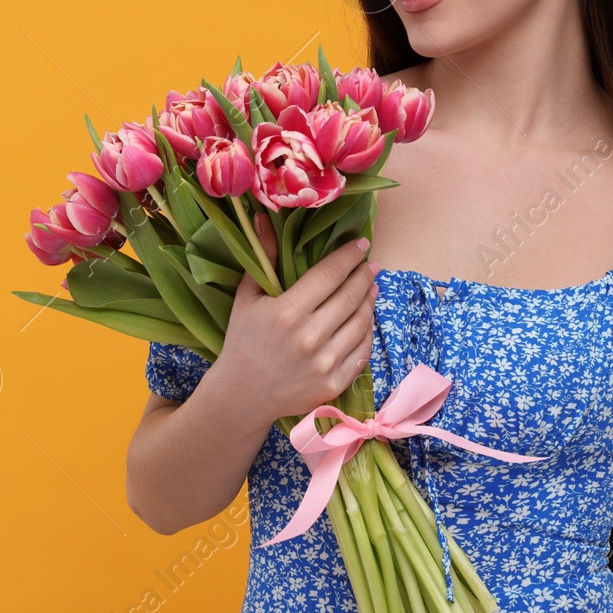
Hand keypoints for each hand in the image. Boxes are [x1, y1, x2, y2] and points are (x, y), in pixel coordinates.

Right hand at [208, 215, 379, 426]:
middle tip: (370, 264)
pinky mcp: (334, 384)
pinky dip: (367, 332)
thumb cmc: (243, 340)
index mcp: (287, 312)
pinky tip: (365, 320)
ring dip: (369, 301)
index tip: (361, 244)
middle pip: (350, 296)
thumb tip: (263, 218)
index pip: (329, 274)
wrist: (242, 394)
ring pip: (360, 323)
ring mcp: (324, 363)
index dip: (348, 256)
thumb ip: (262, 257)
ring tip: (370, 288)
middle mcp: (309, 337)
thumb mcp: (247, 297)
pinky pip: (362, 353)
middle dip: (364, 276)